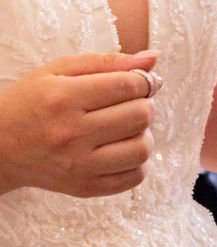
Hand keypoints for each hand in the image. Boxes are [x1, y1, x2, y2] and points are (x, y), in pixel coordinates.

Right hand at [0, 52, 160, 197]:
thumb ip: (109, 61)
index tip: (142, 81)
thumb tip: (153, 57)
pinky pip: (133, 178)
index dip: (146, 80)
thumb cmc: (32, 102)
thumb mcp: (60, 70)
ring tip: (127, 127)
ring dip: (143, 134)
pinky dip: (137, 161)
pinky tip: (121, 148)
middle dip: (145, 104)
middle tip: (131, 103)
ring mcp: (78, 165)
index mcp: (64, 98)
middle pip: (140, 116)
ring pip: (141, 149)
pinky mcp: (83, 188)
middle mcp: (71, 134)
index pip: (128, 86)